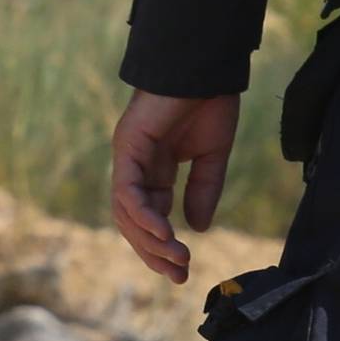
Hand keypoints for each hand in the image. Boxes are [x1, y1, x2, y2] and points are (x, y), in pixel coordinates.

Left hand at [110, 90, 240, 283]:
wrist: (206, 65)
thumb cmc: (210, 100)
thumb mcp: (213, 155)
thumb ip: (203, 189)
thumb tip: (196, 229)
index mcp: (156, 168)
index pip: (151, 217)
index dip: (163, 246)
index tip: (184, 271)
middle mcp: (137, 165)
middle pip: (133, 222)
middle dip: (154, 252)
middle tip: (178, 274)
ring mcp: (129, 155)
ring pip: (126, 212)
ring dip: (149, 240)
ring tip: (176, 257)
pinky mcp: (128, 145)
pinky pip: (127, 189)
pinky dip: (142, 215)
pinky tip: (163, 231)